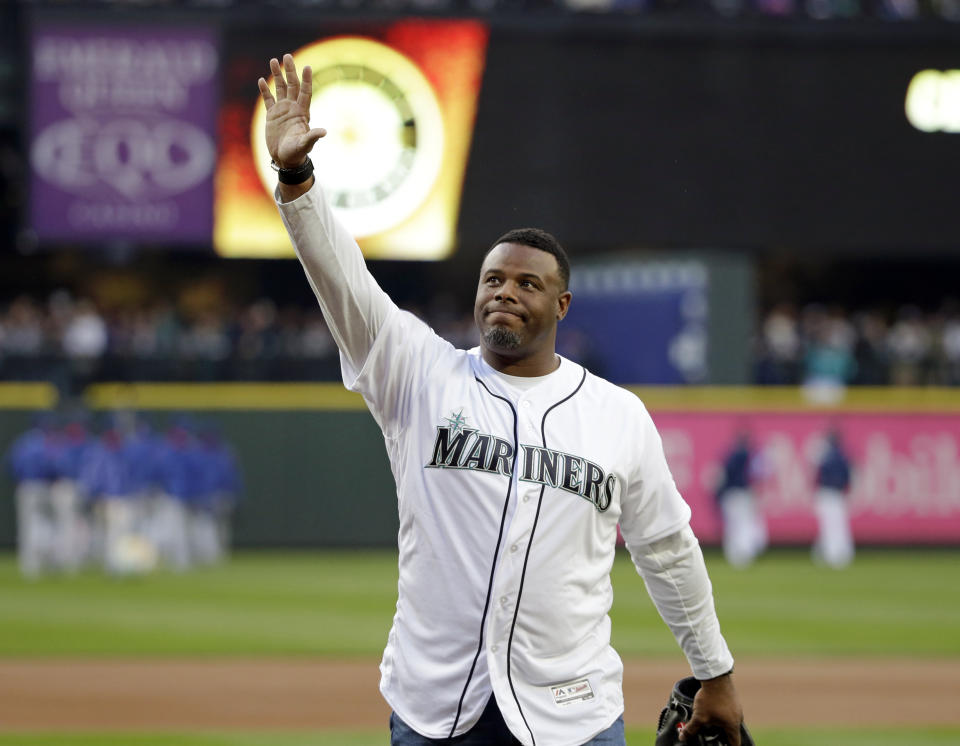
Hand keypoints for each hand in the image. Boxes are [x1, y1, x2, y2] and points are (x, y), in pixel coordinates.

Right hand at [257, 54, 326, 168]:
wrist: (285, 159)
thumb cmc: (297, 153)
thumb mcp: (305, 144)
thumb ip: (312, 136)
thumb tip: (324, 132)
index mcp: (302, 113)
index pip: (305, 92)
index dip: (306, 80)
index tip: (307, 67)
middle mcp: (293, 108)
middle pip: (292, 85)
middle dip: (290, 71)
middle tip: (287, 56)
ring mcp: (282, 111)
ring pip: (279, 88)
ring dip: (277, 75)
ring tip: (273, 61)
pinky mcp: (272, 116)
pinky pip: (268, 99)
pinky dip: (265, 90)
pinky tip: (261, 80)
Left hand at [679, 673, 742, 745]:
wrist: (715, 676)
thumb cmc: (710, 698)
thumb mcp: (699, 716)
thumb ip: (691, 729)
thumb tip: (683, 737)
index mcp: (733, 725)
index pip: (735, 743)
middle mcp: (738, 717)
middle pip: (732, 732)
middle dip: (723, 736)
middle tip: (714, 736)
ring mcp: (737, 707)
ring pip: (730, 721)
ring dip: (721, 723)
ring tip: (710, 723)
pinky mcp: (733, 699)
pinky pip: (728, 711)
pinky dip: (721, 714)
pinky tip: (712, 710)